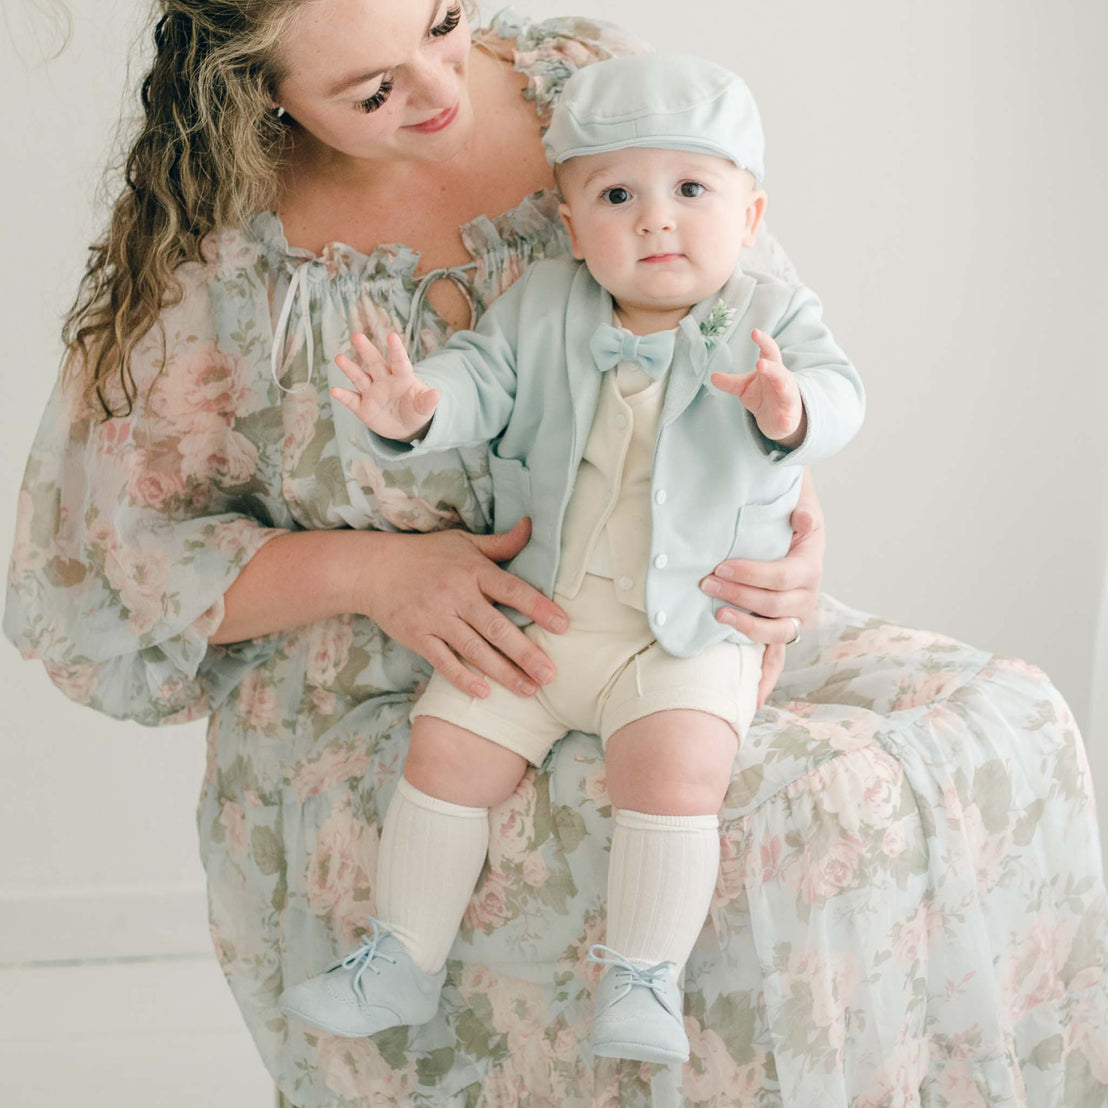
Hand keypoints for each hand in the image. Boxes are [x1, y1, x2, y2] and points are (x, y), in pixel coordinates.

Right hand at [331, 332, 439, 439]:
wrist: (405, 426)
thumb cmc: (416, 410)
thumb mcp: (424, 408)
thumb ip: (427, 401)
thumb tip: (437, 394)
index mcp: (402, 377)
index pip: (399, 362)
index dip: (396, 350)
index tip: (392, 336)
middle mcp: (384, 381)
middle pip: (374, 363)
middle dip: (366, 350)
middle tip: (357, 336)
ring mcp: (371, 392)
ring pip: (359, 377)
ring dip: (349, 368)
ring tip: (339, 357)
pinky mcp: (362, 407)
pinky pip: (351, 400)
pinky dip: (343, 396)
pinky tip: (335, 390)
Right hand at [350, 518, 568, 698]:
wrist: (375, 569)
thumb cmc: (426, 555)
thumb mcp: (464, 542)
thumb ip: (501, 543)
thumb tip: (532, 526)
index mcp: (473, 570)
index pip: (513, 590)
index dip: (539, 607)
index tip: (563, 626)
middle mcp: (457, 594)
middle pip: (497, 628)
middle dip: (526, 653)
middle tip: (551, 675)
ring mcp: (436, 618)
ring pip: (475, 650)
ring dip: (503, 673)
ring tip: (529, 690)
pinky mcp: (417, 636)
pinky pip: (443, 661)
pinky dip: (463, 678)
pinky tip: (484, 693)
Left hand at [698, 469, 825, 706]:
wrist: (785, 526)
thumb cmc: (783, 515)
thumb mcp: (795, 502)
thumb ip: (799, 509)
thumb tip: (801, 517)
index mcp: (809, 565)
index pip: (782, 577)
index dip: (751, 574)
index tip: (721, 567)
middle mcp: (806, 596)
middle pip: (776, 606)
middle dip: (740, 596)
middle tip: (706, 585)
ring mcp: (793, 618)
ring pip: (776, 633)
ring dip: (746, 628)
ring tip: (718, 616)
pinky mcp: (780, 632)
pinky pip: (775, 661)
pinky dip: (764, 680)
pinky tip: (751, 699)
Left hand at [710, 328, 804, 446]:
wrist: (780, 419)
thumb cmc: (763, 395)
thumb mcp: (744, 387)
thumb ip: (730, 382)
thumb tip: (712, 376)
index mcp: (772, 369)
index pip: (769, 351)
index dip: (764, 341)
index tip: (755, 332)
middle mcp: (782, 381)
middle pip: (778, 371)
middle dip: (771, 368)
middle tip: (760, 363)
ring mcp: (786, 399)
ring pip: (787, 392)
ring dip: (783, 387)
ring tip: (779, 385)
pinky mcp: (787, 418)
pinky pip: (788, 420)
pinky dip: (787, 421)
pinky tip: (785, 423)